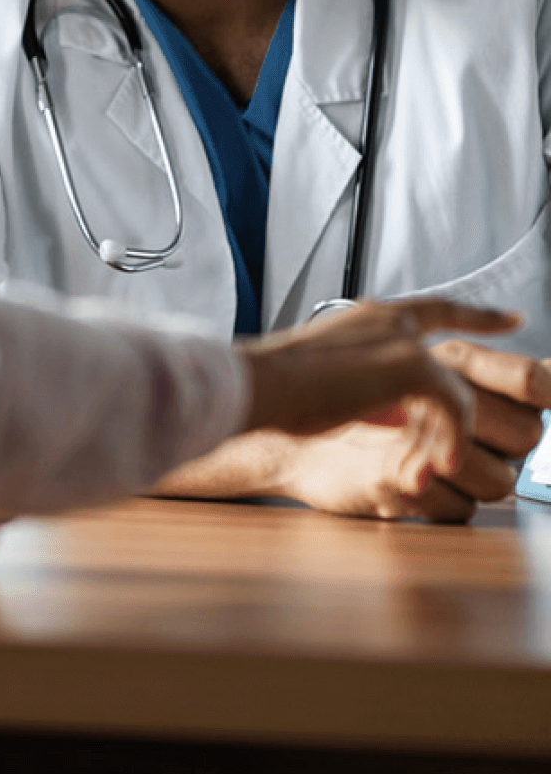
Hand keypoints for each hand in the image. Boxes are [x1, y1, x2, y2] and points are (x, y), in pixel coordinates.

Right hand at [240, 298, 522, 505]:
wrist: (262, 384)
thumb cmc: (279, 388)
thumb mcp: (332, 378)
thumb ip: (370, 386)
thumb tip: (393, 415)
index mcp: (371, 317)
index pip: (437, 308)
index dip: (477, 315)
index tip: (510, 318)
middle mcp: (393, 321)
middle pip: (467, 352)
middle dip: (486, 393)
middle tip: (491, 423)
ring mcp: (404, 341)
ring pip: (458, 394)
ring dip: (448, 436)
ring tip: (432, 464)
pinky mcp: (411, 367)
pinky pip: (453, 410)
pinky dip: (448, 441)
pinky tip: (433, 464)